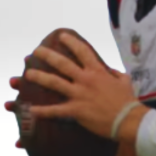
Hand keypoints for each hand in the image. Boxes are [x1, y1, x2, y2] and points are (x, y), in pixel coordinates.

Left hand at [21, 32, 141, 139]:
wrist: (128, 120)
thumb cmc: (127, 101)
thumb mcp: (124, 81)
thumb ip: (116, 74)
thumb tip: (111, 71)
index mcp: (97, 71)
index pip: (82, 51)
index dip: (71, 42)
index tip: (61, 36)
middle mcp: (85, 80)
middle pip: (62, 64)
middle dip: (48, 55)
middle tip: (36, 50)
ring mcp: (79, 95)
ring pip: (55, 83)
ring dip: (40, 77)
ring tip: (28, 74)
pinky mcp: (76, 111)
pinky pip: (56, 110)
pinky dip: (42, 111)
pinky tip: (31, 110)